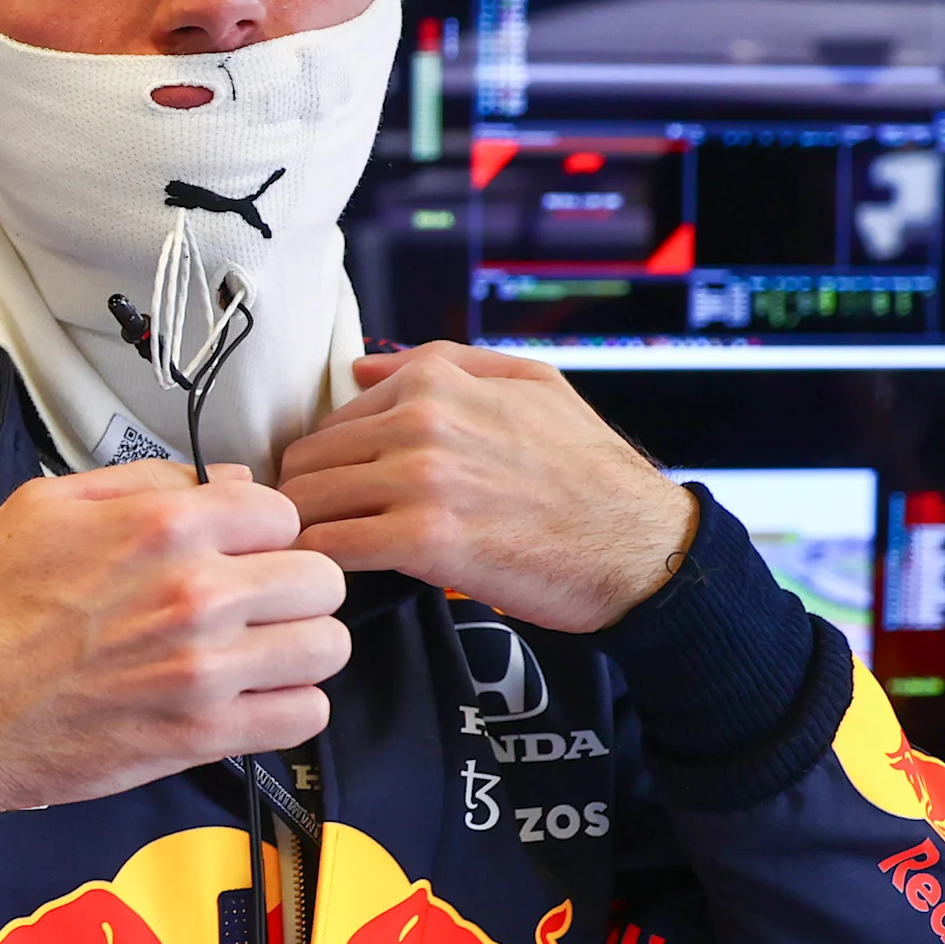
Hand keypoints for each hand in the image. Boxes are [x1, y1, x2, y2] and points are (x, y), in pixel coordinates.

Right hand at [0, 460, 347, 813]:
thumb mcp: (45, 505)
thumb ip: (145, 482)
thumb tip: (226, 485)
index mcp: (162, 525)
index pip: (283, 512)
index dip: (262, 532)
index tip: (239, 553)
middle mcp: (196, 593)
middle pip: (320, 579)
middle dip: (291, 588)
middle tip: (253, 604)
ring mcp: (204, 669)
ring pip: (326, 648)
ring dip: (297, 649)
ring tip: (256, 653)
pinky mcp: (202, 735)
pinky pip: (305, 715)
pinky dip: (287, 707)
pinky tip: (248, 697)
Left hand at [276, 342, 699, 633]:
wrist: (640, 546)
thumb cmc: (588, 471)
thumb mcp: (533, 384)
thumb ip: (443, 363)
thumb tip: (358, 367)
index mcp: (435, 382)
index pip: (330, 420)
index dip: (325, 463)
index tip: (332, 493)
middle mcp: (420, 423)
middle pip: (305, 462)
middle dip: (305, 498)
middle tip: (318, 533)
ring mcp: (420, 481)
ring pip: (307, 504)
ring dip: (305, 535)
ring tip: (322, 561)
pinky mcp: (424, 541)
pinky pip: (331, 548)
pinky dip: (321, 567)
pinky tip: (337, 581)